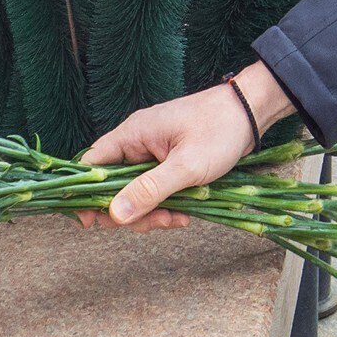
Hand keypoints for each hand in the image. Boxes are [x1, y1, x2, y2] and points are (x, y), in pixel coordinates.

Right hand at [75, 64, 292, 230]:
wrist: (250, 113)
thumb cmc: (218, 131)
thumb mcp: (185, 166)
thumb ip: (149, 190)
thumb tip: (113, 215)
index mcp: (132, 135)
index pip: (92, 164)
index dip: (86, 193)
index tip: (89, 222)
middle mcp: (137, 143)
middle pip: (113, 186)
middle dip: (131, 211)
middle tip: (157, 223)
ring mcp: (153, 154)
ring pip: (136, 192)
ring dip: (152, 212)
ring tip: (178, 220)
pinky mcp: (168, 163)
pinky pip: (156, 190)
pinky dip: (166, 205)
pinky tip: (185, 213)